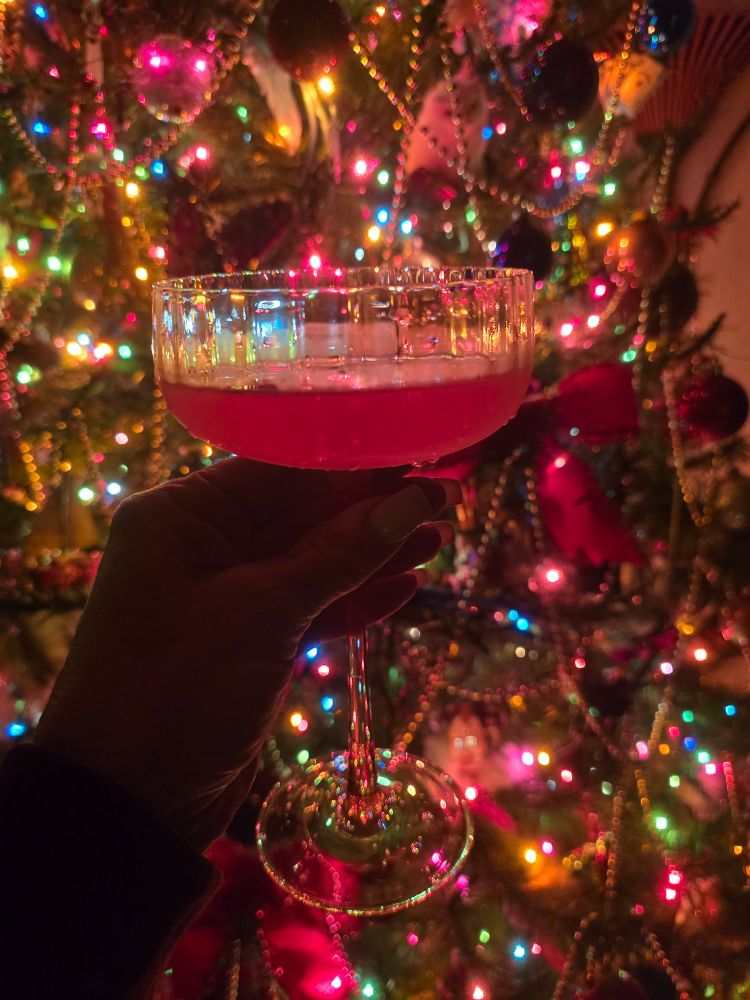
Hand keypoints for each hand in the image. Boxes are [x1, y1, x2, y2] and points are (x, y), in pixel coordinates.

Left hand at [35, 459, 457, 848]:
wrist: (128, 805)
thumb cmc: (178, 691)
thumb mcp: (262, 614)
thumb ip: (337, 555)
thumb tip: (412, 500)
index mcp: (181, 517)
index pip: (280, 471)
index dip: (354, 465)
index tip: (419, 458)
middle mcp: (200, 545)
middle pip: (300, 513)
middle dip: (371, 511)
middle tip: (445, 497)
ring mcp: (224, 595)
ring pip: (311, 562)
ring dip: (372, 554)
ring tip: (439, 537)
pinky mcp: (246, 641)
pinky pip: (307, 607)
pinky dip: (352, 600)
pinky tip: (405, 587)